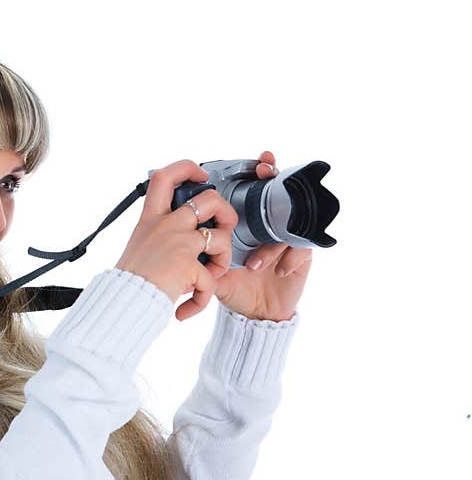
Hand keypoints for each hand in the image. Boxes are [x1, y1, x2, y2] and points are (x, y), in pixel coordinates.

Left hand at [212, 151, 311, 321]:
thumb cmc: (233, 288)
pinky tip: (277, 271)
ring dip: (272, 242)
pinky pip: (300, 250)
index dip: (260, 174)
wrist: (254, 316)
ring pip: (287, 226)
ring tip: (258, 257)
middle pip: (280, 196)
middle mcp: (267, 229)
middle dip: (275, 181)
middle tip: (267, 171)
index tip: (258, 163)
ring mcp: (285, 241)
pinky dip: (288, 259)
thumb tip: (179, 236)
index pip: (256, 192)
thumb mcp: (211, 269)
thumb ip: (199, 252)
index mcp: (247, 226)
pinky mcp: (300, 259)